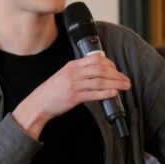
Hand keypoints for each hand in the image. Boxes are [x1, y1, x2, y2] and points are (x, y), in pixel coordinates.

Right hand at [12, 52, 130, 138]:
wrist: (38, 104)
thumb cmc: (52, 91)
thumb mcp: (64, 75)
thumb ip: (78, 72)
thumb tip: (96, 72)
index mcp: (72, 65)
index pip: (95, 59)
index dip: (110, 64)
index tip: (117, 70)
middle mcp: (73, 73)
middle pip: (100, 69)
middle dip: (116, 74)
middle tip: (126, 79)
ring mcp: (73, 85)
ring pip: (99, 81)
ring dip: (115, 84)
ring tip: (125, 86)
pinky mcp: (73, 97)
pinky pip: (93, 94)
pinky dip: (105, 93)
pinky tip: (113, 93)